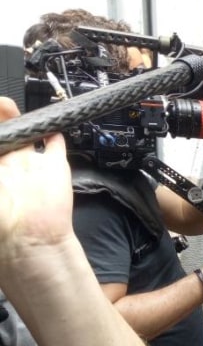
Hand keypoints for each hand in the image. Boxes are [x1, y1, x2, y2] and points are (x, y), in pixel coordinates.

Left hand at [0, 98, 73, 259]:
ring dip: (22, 119)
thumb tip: (4, 139)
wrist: (29, 238)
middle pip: (5, 134)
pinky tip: (50, 122)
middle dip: (2, 116)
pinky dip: (54, 132)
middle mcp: (6, 165)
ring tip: (11, 106)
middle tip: (2, 106)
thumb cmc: (1, 217)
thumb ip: (0, 156)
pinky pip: (55, 144)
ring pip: (26, 134)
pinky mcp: (54, 167)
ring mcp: (29, 165)